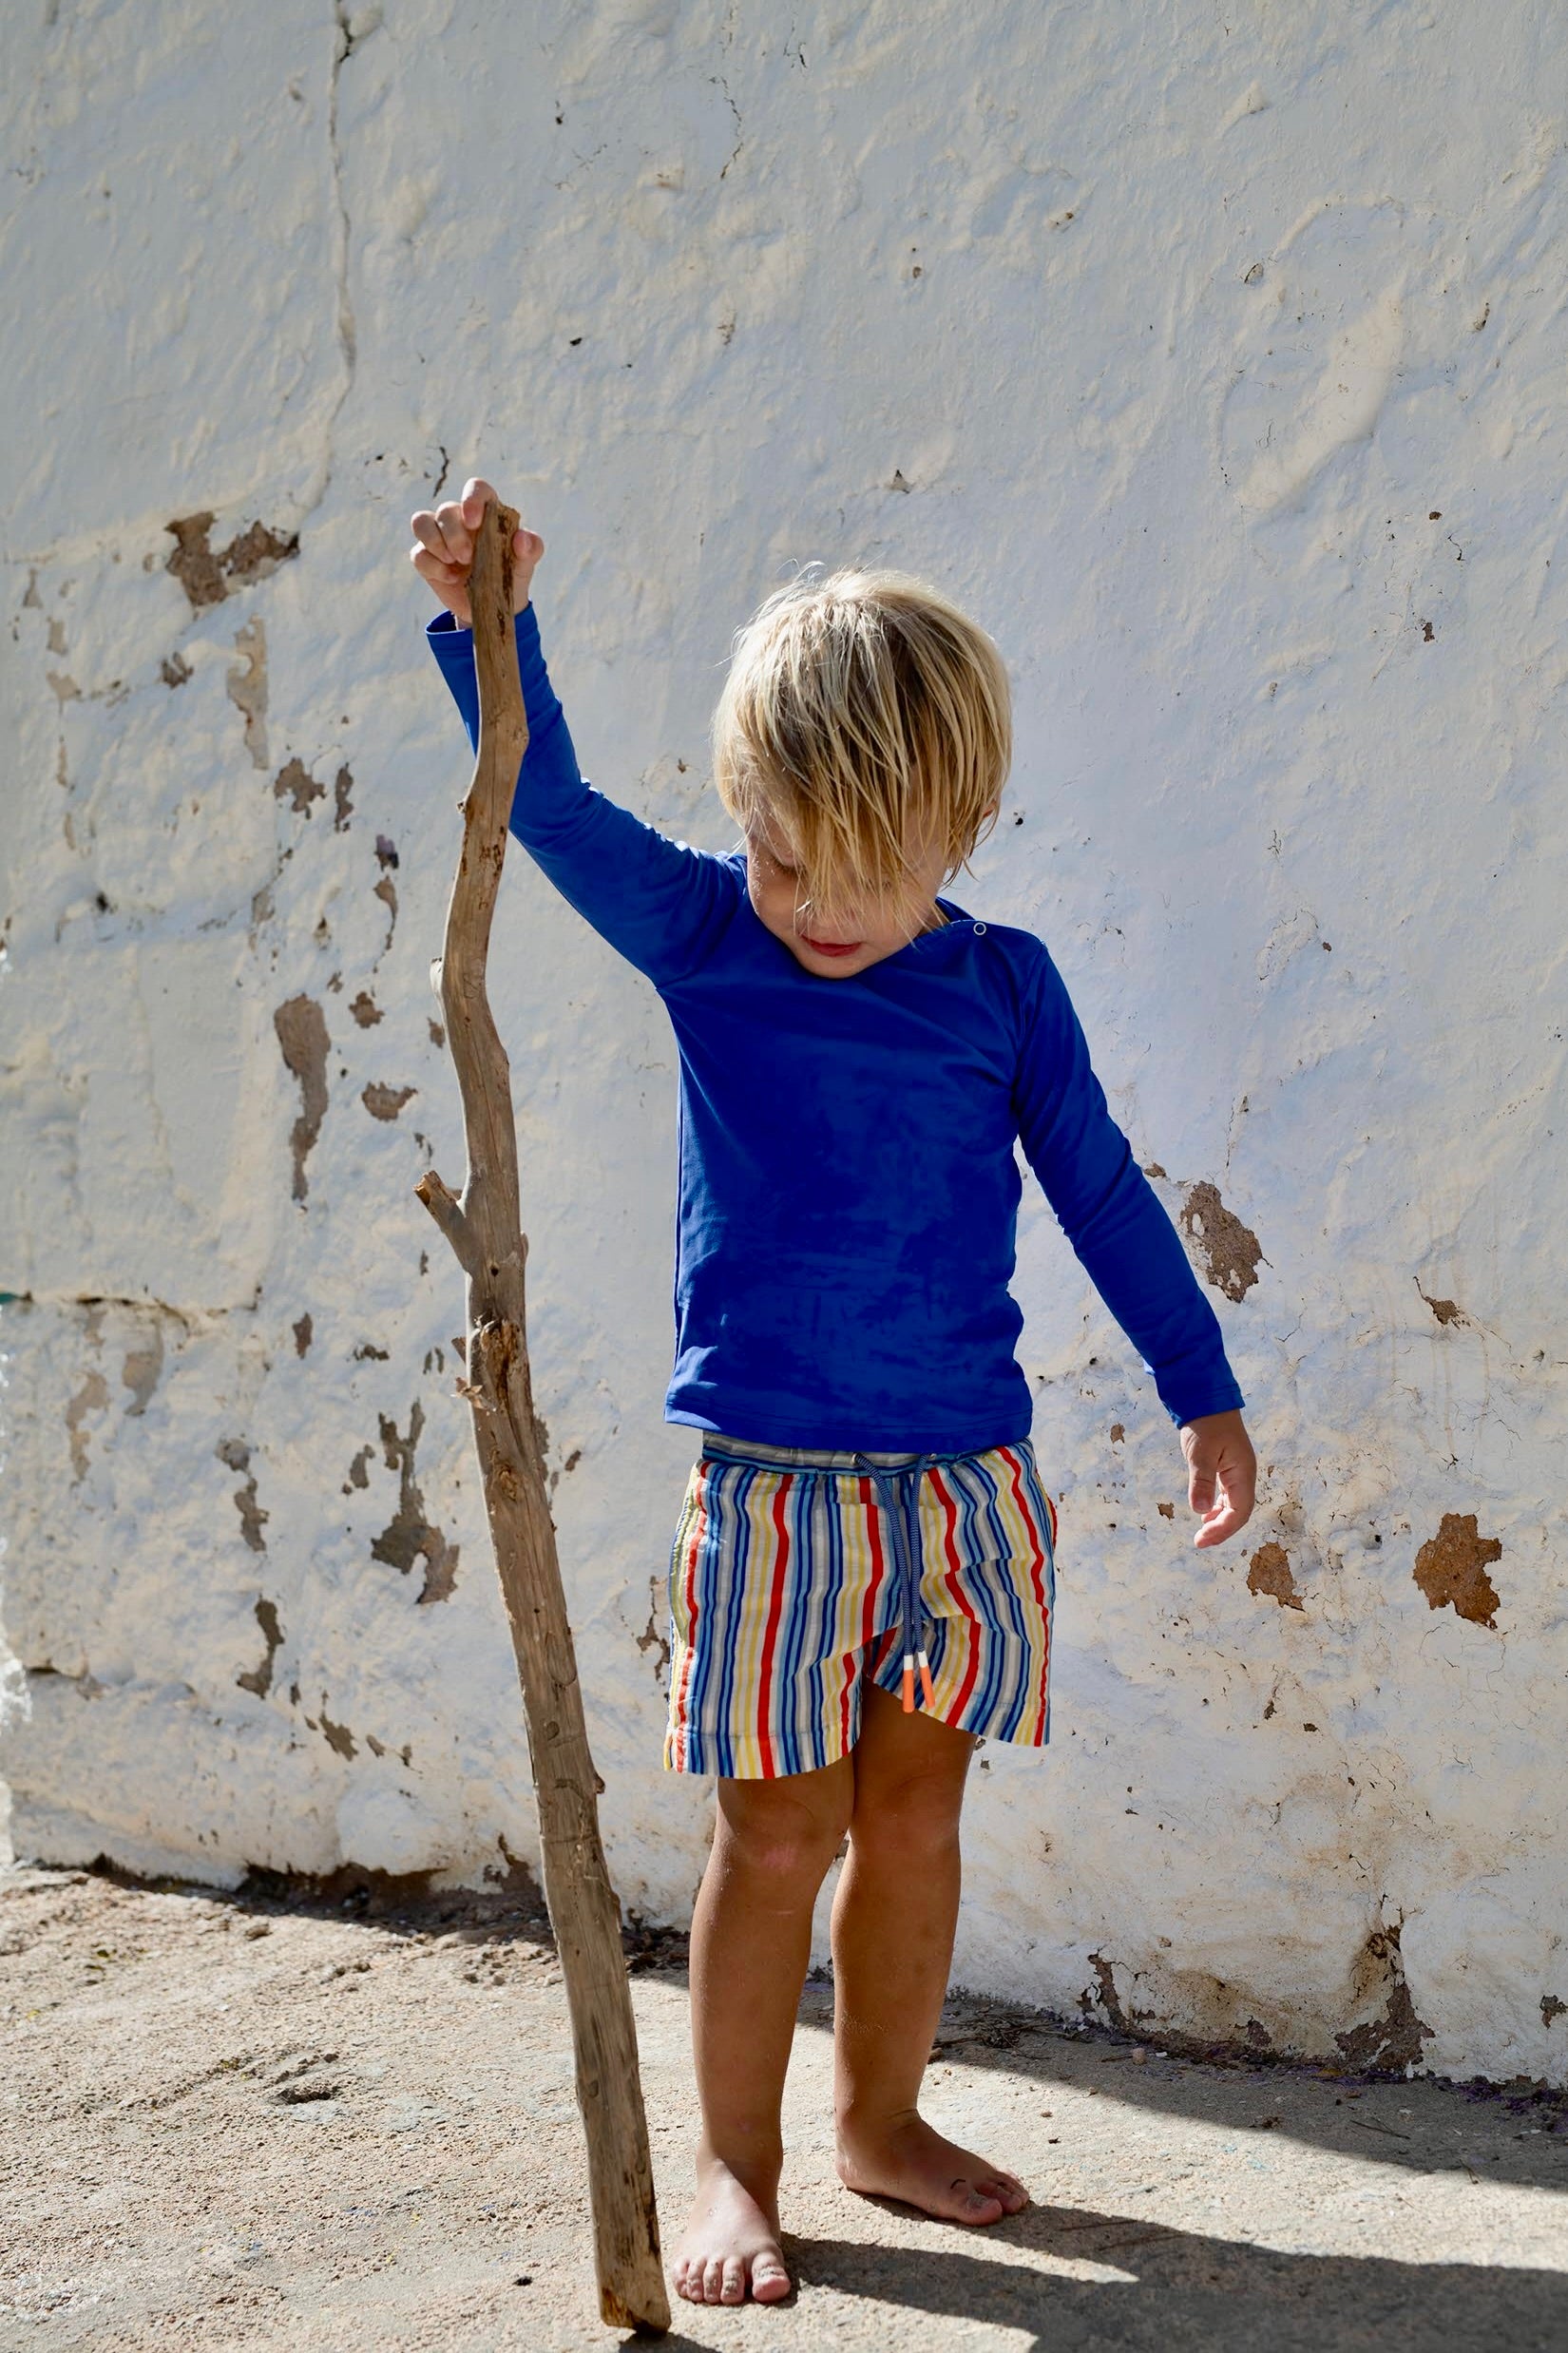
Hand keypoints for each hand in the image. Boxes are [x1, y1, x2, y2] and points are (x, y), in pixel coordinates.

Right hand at [408, 474, 543, 627]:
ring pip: (422, 521)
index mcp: (487, 513)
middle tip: (468, 558)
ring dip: (436, 543)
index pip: (476, 489)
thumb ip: (531, 549)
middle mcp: (460, 519)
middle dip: (454, 534)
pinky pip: (417, 553)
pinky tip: (450, 578)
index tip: (473, 522)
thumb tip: (521, 539)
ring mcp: (440, 536)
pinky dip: (432, 566)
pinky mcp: (426, 556)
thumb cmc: (510, 577)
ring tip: (454, 563)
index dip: (472, 499)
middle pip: (446, 509)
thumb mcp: (525, 566)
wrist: (493, 608)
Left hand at [1180, 1409, 1255, 1547]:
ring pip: (1234, 1505)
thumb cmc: (1205, 1424)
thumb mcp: (1201, 1453)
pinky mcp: (1228, 1468)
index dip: (1223, 1529)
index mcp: (1242, 1473)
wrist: (1207, 1399)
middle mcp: (1244, 1475)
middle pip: (1239, 1512)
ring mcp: (1237, 1472)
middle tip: (1200, 1542)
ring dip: (1220, 1521)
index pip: (1239, 1511)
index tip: (1202, 1539)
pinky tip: (1205, 1513)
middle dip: (1221, 1530)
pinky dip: (1217, 1508)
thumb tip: (1200, 1510)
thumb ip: (1201, 1481)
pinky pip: (1227, 1495)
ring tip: (1202, 1533)